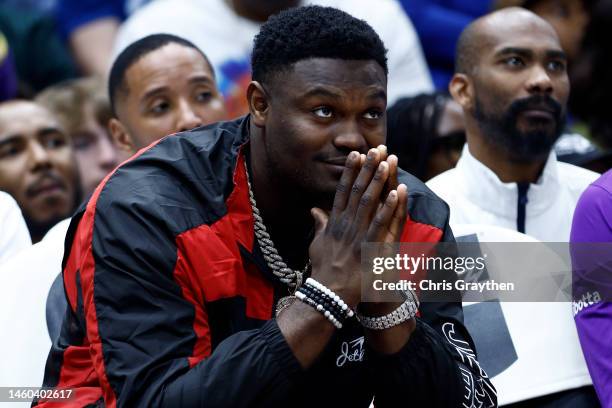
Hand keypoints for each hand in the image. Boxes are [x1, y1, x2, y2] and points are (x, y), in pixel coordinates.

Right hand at [308, 148, 402, 307]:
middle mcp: (344, 224)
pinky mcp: (368, 247)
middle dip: (367, 168)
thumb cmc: (323, 269)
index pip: (343, 191)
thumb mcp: (317, 244)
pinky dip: (388, 207)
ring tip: (387, 162)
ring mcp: (356, 234)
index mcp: (334, 222)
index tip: (356, 155)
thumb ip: (319, 225)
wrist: (328, 292)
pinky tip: (396, 192)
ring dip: (378, 180)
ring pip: (368, 202)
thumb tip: (314, 209)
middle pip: (357, 190)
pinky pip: (380, 223)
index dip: (350, 172)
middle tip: (376, 149)